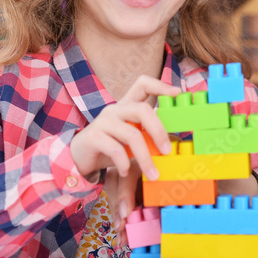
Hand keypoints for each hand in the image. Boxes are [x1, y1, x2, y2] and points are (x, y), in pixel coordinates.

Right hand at [69, 75, 178, 241]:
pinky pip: (115, 149)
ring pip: (131, 134)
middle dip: (158, 131)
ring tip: (152, 173)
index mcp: (127, 106)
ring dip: (145, 157)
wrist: (79, 157)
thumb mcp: (132, 139)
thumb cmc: (111, 146)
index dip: (160, 85)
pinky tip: (126, 171)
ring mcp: (103, 122)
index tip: (178, 94)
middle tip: (167, 151)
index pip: (142, 84)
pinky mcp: (93, 137)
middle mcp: (115, 109)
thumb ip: (148, 134)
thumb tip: (175, 140)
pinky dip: (124, 163)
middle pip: (142, 109)